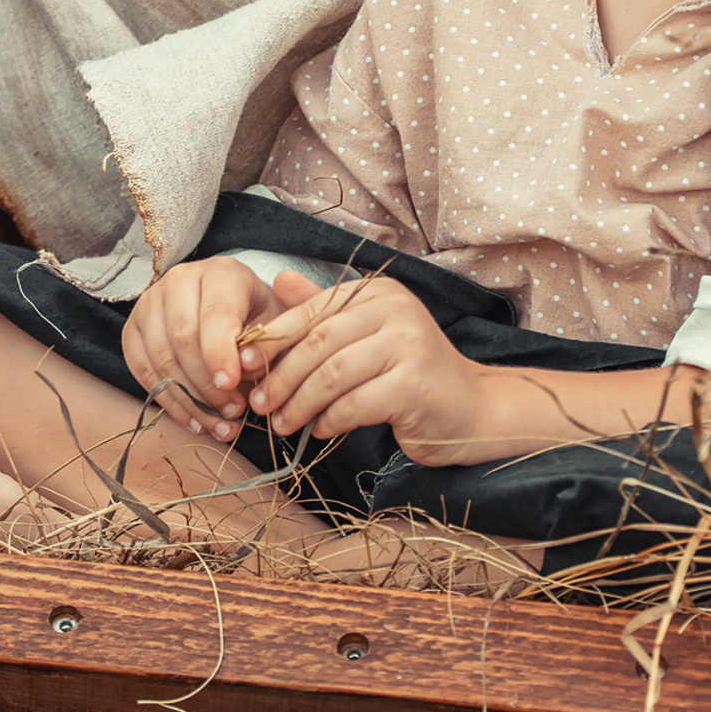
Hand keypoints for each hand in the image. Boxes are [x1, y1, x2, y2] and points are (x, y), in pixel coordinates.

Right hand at [120, 257, 290, 441]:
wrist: (231, 307)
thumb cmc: (256, 316)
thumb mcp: (273, 323)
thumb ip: (263, 345)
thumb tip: (240, 374)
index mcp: (221, 272)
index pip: (215, 313)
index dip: (221, 353)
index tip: (232, 385)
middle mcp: (180, 280)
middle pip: (183, 338)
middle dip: (207, 384)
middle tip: (232, 412)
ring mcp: (150, 303)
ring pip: (161, 357)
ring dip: (190, 400)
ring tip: (218, 424)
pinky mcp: (133, 328)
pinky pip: (142, 370)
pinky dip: (169, 402)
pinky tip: (194, 421)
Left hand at [241, 274, 487, 465]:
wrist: (469, 410)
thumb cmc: (410, 374)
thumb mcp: (366, 335)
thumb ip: (324, 310)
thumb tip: (278, 280)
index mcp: (379, 292)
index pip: (313, 311)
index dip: (273, 340)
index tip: (241, 366)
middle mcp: (396, 309)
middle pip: (318, 343)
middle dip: (281, 377)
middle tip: (258, 404)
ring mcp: (408, 345)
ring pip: (332, 375)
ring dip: (299, 403)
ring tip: (282, 424)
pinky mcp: (413, 385)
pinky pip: (354, 404)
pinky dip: (328, 421)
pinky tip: (318, 432)